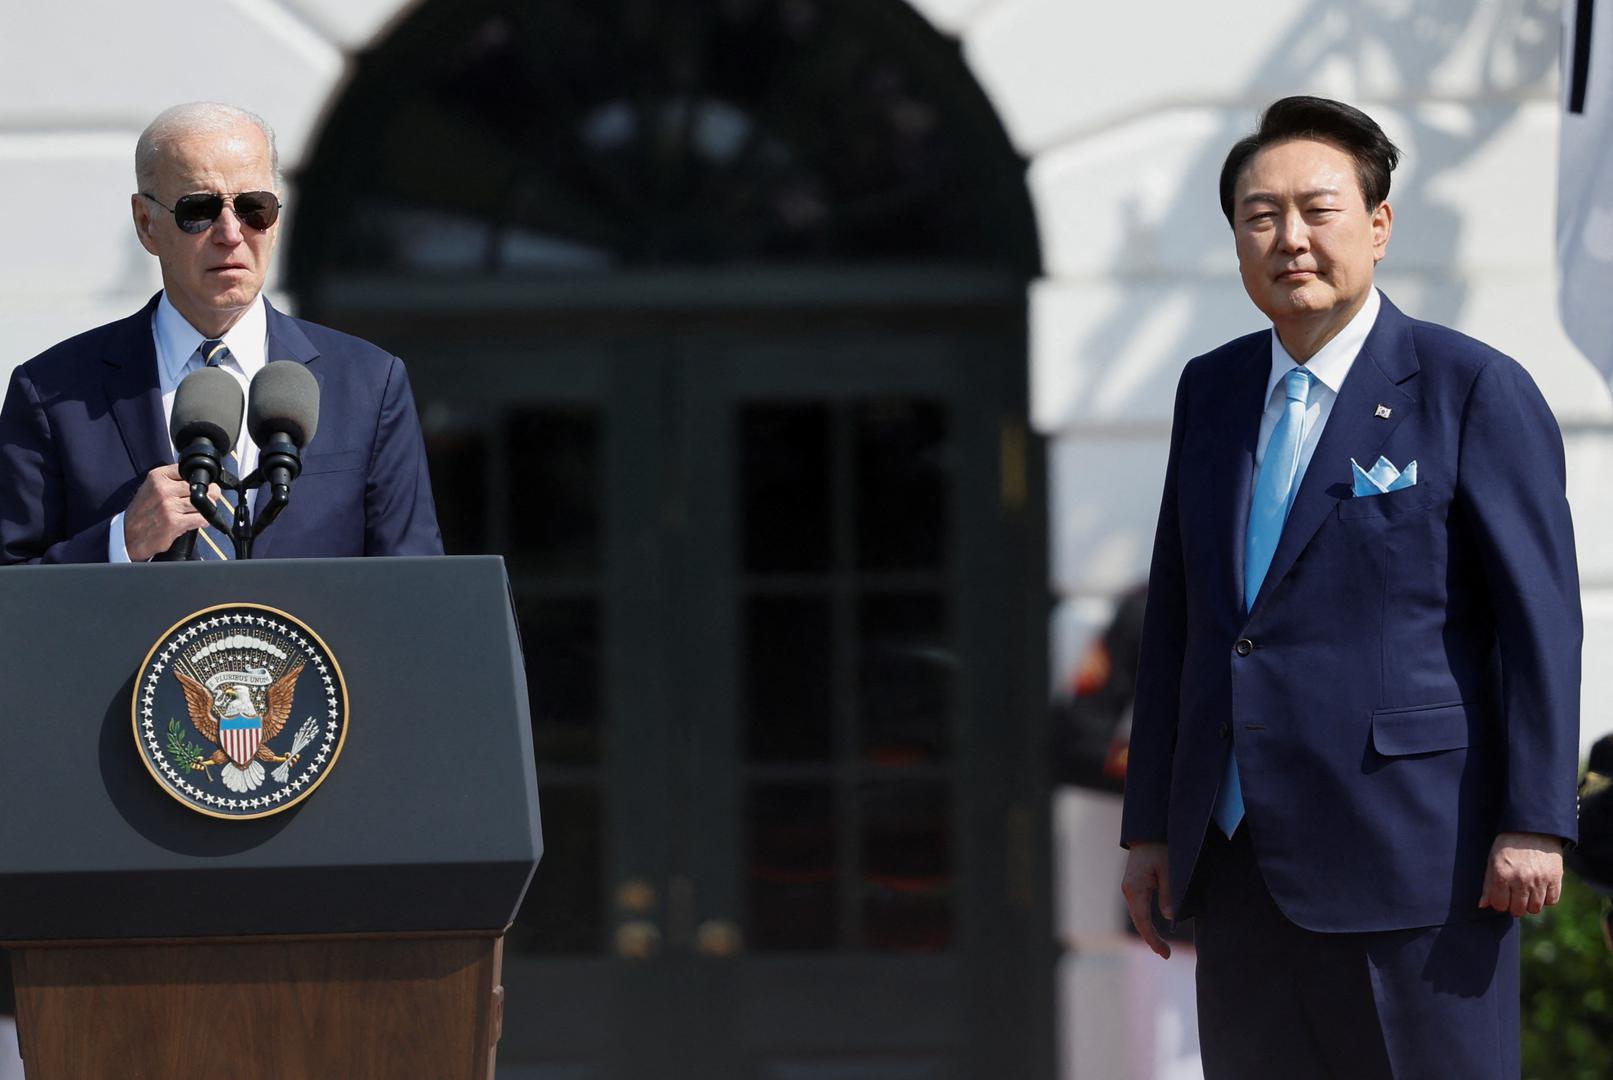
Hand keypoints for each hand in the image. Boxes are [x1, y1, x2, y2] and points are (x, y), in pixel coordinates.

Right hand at [124, 465, 208, 561]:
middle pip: (200, 486)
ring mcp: (169, 506)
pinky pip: (201, 518)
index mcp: (158, 476)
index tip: (203, 483)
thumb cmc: (142, 512)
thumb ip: (172, 480)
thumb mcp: (151, 487)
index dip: (200, 478)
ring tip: (201, 511)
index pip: (189, 470)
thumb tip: (198, 478)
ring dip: (207, 508)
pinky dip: (204, 520)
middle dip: (210, 493)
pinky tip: (198, 521)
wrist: (128, 535)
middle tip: (209, 498)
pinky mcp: (175, 522)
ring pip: (203, 502)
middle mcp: (163, 489)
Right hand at [1121, 842, 1173, 957]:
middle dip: (1151, 938)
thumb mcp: (1169, 870)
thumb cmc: (1161, 847)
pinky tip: (1154, 927)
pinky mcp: (1134, 884)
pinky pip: (1139, 907)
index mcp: (1135, 888)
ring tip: (1161, 945)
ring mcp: (1129, 887)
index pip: (1143, 922)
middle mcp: (1129, 890)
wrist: (1148, 830)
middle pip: (1138, 921)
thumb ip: (1168, 894)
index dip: (1153, 940)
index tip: (1164, 954)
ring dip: (1148, 930)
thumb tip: (1168, 918)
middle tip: (1165, 954)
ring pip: (1138, 915)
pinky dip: (1146, 920)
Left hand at [1478, 832, 1563, 915]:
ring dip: (1530, 904)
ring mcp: (1540, 880)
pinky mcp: (1555, 878)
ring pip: (1535, 908)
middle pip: (1518, 910)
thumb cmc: (1508, 845)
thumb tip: (1482, 905)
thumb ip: (1488, 884)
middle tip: (1514, 895)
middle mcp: (1521, 879)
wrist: (1533, 829)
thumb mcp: (1492, 860)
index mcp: (1502, 874)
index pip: (1499, 905)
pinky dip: (1545, 898)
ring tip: (1527, 892)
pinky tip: (1540, 889)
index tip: (1501, 896)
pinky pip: (1551, 901)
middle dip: (1514, 906)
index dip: (1499, 902)